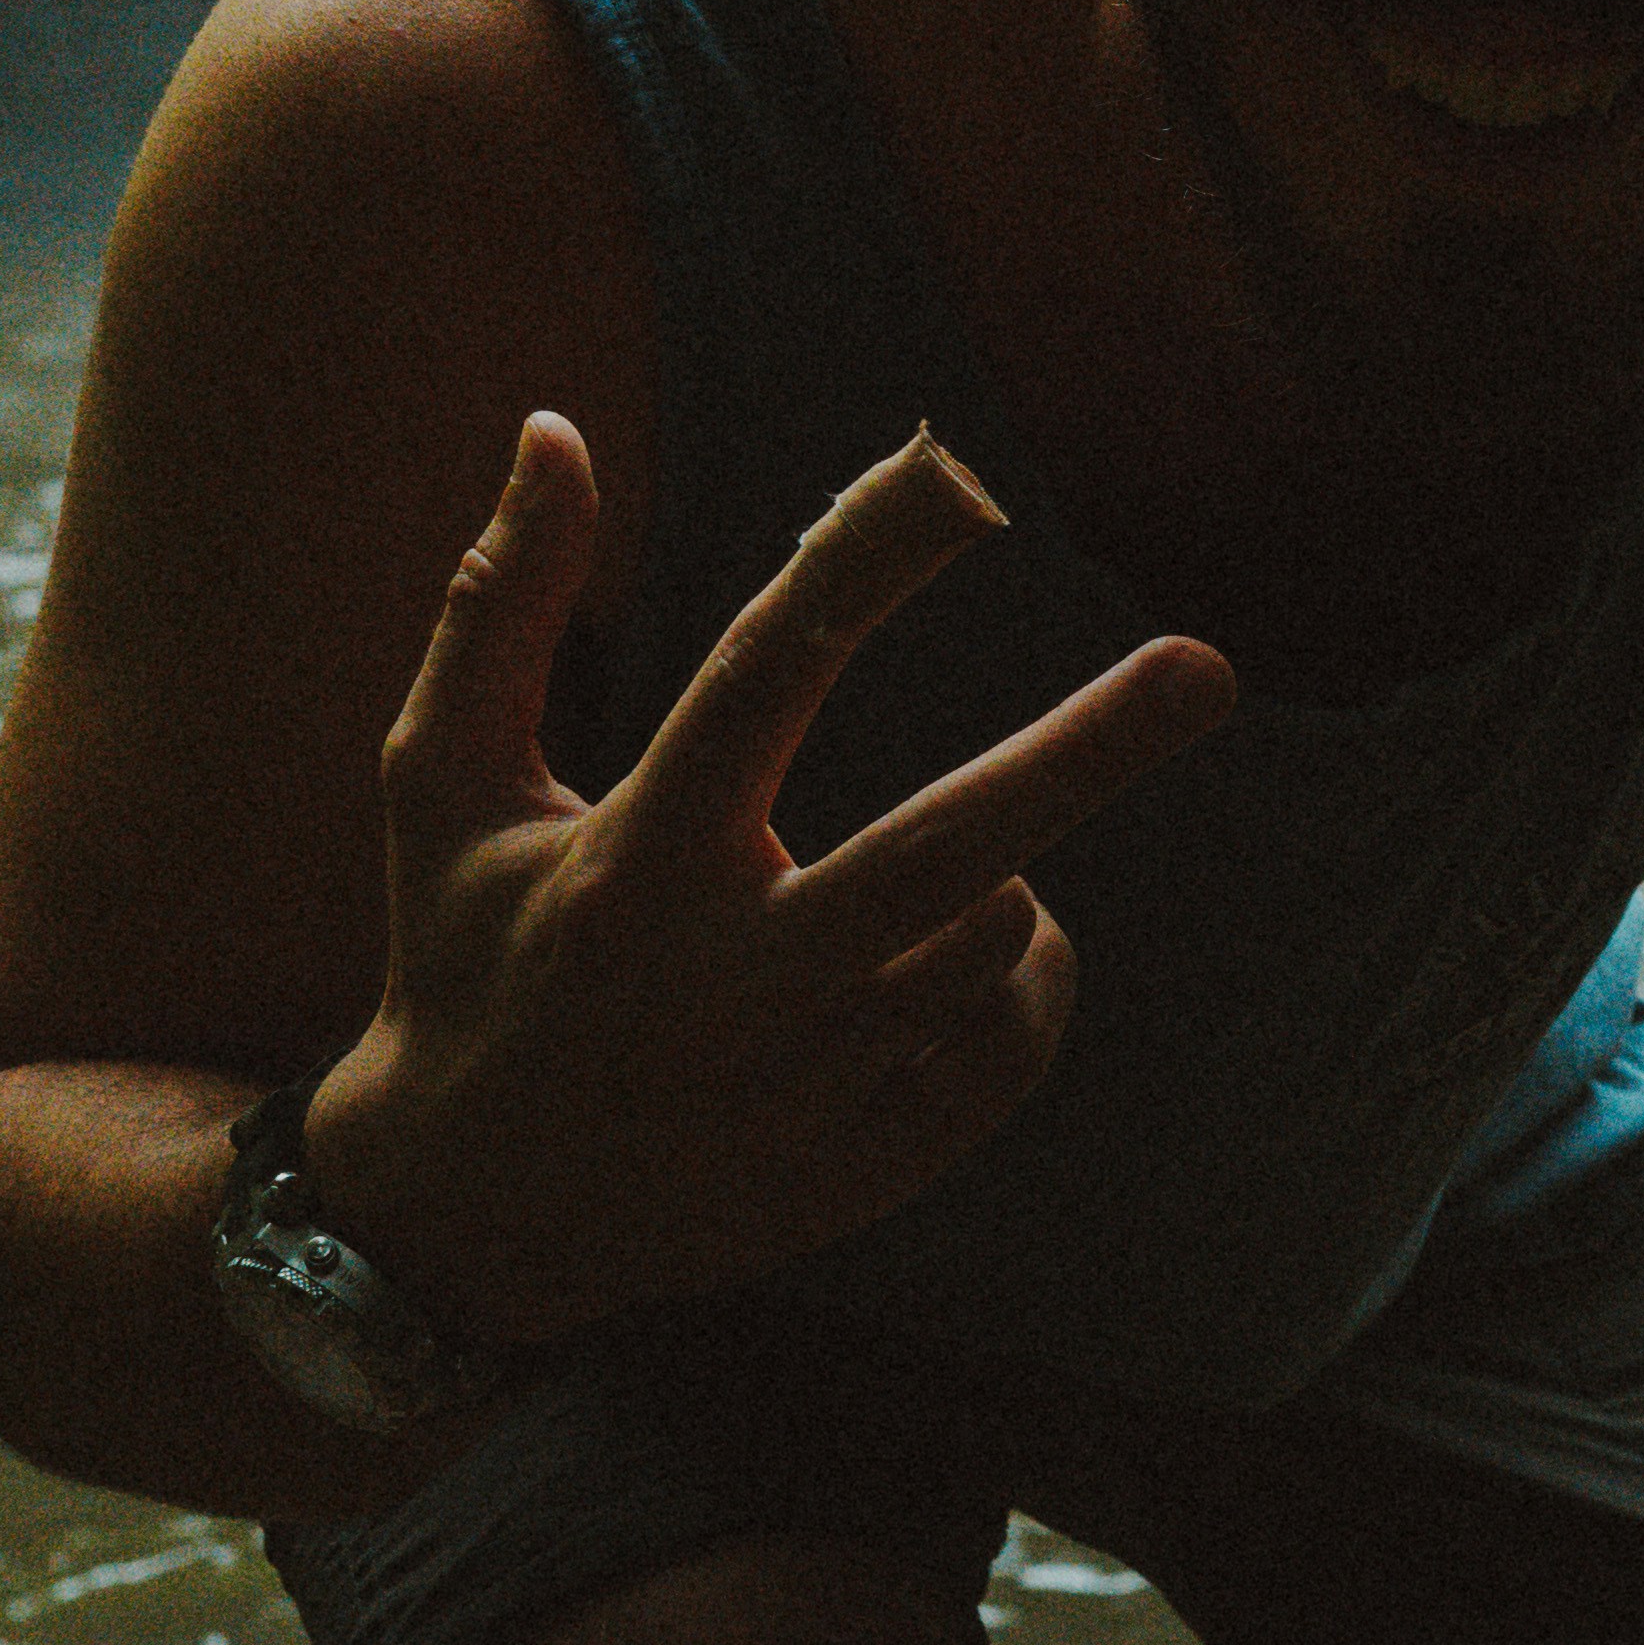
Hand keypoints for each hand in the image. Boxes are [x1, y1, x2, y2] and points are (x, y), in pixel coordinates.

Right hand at [304, 419, 1229, 1335]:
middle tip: (1206, 668)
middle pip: (938, 853)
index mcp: (629, 863)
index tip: (958, 471)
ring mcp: (801, 1090)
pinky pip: (1005, 1050)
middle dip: (1084, 755)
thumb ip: (501, 604)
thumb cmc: (462, 958)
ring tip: (969, 871)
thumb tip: (554, 426)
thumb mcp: (438, 782)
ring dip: (1014, 875)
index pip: (763, 675)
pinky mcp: (856, 1172)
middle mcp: (725, 982)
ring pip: (986, 949)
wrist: (464, 1218)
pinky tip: (964, 955)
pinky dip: (1019, 978)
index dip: (864, 562)